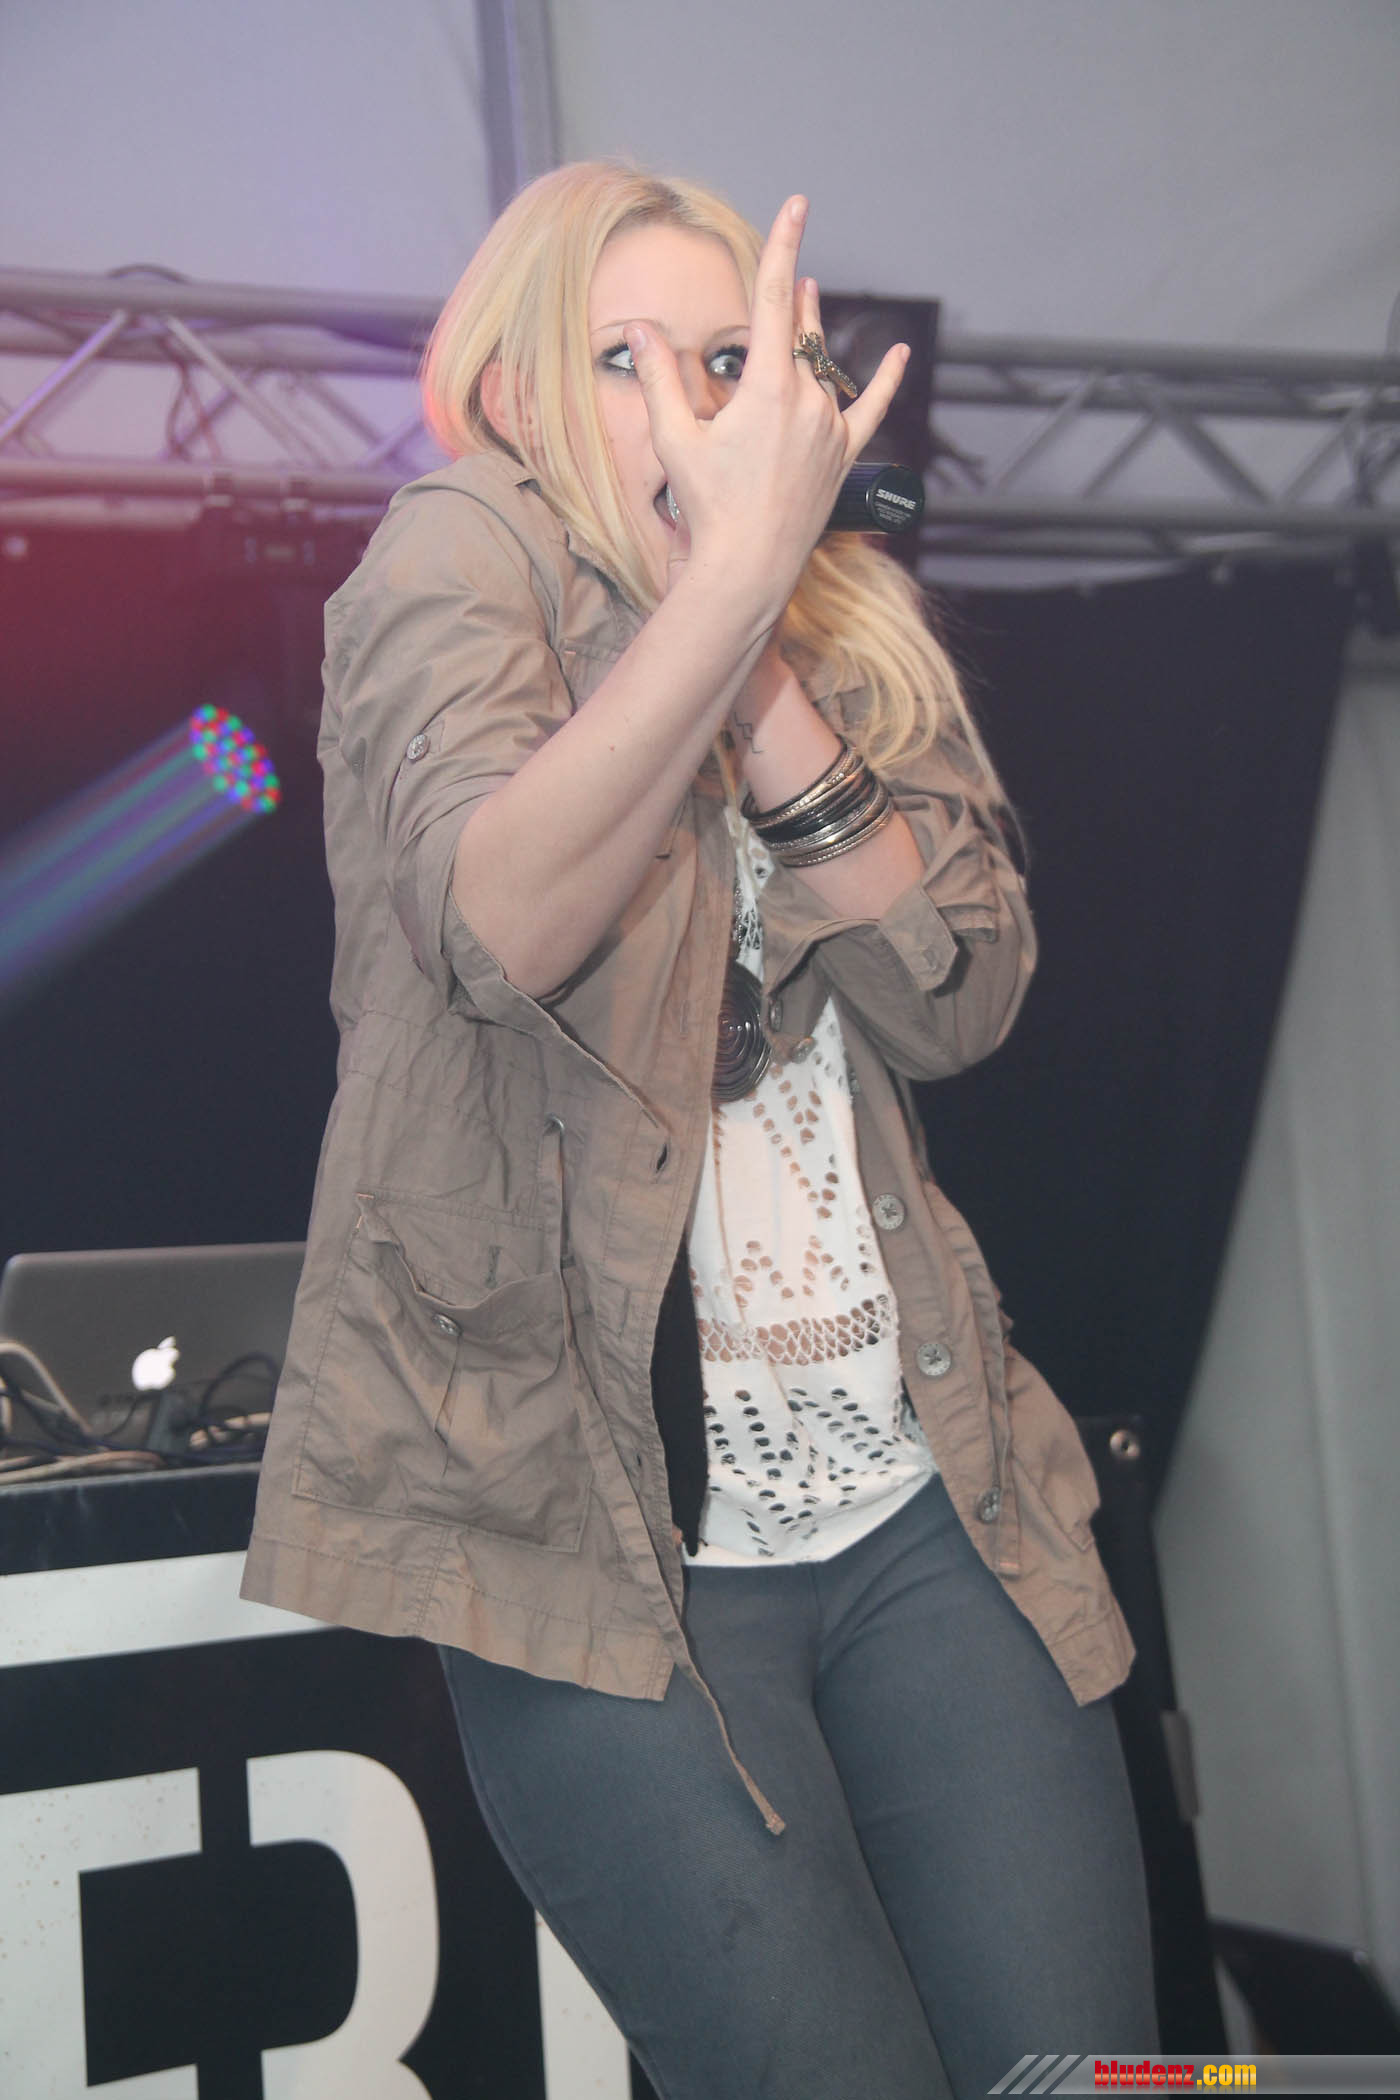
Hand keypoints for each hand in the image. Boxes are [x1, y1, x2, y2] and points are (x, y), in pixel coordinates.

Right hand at [623, 198, 908, 614]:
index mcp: (767, 388)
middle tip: (789, 269)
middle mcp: (808, 400)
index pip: (774, 298)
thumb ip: (659, 379)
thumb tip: (639, 330)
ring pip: (825, 365)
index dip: (783, 245)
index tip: (797, 205)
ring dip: (814, 331)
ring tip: (810, 299)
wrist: (748, 567)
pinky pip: (871, 409)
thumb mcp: (674, 439)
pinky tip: (898, 353)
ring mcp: (830, 429)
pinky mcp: (843, 456)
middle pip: (800, 331)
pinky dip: (886, 379)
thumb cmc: (708, 507)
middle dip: (791, 296)